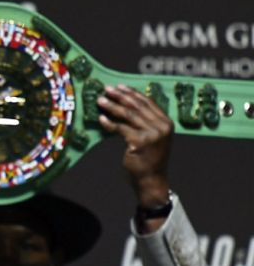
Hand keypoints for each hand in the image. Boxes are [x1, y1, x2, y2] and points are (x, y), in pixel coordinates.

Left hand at [97, 84, 172, 206]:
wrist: (152, 179)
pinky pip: (121, 129)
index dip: (132, 93)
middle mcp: (161, 126)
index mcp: (166, 122)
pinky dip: (110, 123)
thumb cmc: (149, 158)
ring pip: (128, 115)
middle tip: (106, 89)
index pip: (147, 102)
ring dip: (112, 106)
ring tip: (100, 101)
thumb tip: (126, 103)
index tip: (119, 86)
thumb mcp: (153, 137)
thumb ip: (145, 122)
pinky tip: (101, 119)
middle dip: (119, 96)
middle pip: (136, 106)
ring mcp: (152, 134)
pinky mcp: (139, 142)